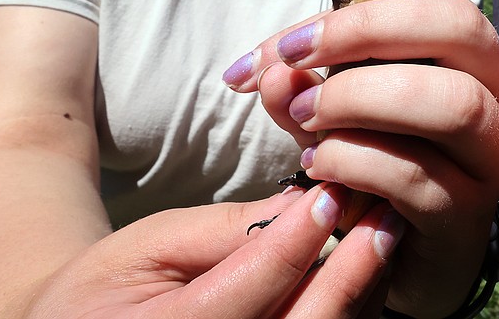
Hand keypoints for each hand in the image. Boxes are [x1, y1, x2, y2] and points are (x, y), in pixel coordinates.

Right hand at [25, 184, 399, 318]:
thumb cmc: (110, 287)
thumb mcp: (150, 245)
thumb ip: (224, 231)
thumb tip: (303, 203)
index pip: (248, 291)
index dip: (294, 241)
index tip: (330, 191)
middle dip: (351, 271)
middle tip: (385, 215)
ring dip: (364, 289)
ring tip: (388, 232)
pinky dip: (353, 308)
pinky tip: (371, 266)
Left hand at [229, 0, 498, 316]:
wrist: (401, 266)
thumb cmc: (371, 176)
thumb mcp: (330, 124)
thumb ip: (300, 95)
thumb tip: (270, 73)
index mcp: (467, 63)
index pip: (431, 9)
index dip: (359, 16)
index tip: (287, 47)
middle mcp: (493, 101)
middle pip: (459, 30)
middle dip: (366, 36)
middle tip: (294, 66)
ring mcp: (485, 159)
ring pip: (451, 102)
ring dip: (362, 100)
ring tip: (305, 120)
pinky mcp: (464, 216)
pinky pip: (416, 176)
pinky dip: (355, 162)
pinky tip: (316, 170)